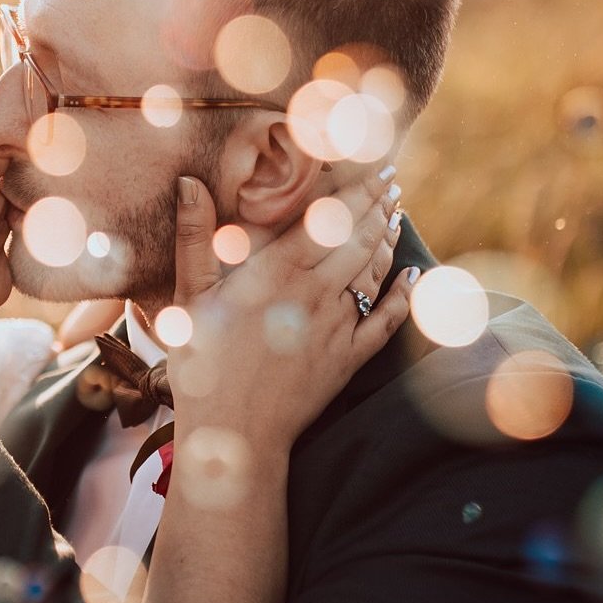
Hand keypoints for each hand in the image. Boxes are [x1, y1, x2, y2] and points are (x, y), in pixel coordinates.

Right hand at [168, 164, 412, 448]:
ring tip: (396, 214)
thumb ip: (194, 238)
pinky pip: (386, 320)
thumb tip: (189, 182)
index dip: (356, 190)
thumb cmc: (200, 367)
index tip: (373, 167)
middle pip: (358, 237)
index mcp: (275, 272)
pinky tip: (414, 274)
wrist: (231, 435)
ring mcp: (337, 326)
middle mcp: (314, 292)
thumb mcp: (188, 299)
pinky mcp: (349, 359)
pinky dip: (404, 294)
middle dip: (377, 206)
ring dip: (388, 238)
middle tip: (391, 181)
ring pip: (373, 271)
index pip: (328, 217)